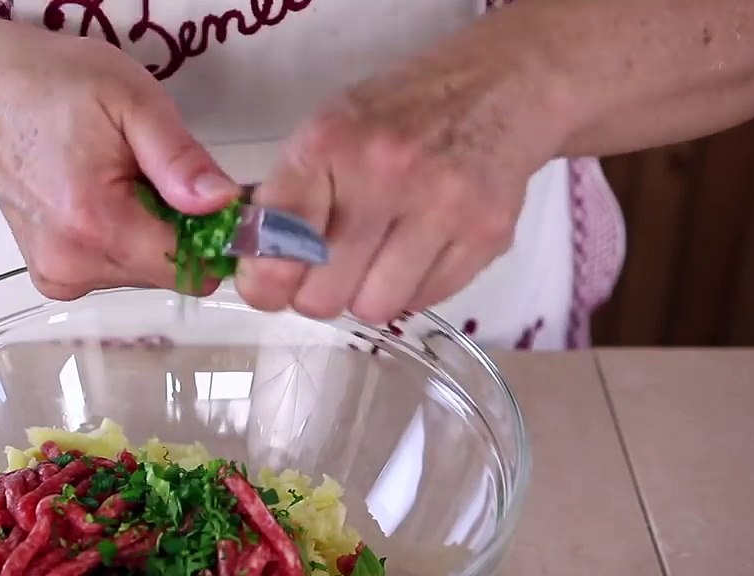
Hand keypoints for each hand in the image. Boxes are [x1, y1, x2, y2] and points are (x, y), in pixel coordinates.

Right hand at [0, 27, 239, 299]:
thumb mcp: (131, 101)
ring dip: (149, 232)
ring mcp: (59, 275)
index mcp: (98, 225)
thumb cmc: (52, 87)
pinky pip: (115, 270)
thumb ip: (179, 158)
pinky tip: (98, 198)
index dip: (212, 232)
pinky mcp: (53, 277)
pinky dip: (122, 240)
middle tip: (152, 172)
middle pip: (169, 272)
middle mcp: (75, 264)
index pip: (191, 267)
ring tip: (118, 179)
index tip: (204, 192)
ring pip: (144, 273)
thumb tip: (223, 203)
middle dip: (178, 228)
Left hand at [235, 47, 565, 323]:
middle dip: (317, 292)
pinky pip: (423, 302)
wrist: (499, 88)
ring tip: (376, 258)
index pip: (275, 244)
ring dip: (366, 294)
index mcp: (330, 143)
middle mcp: (385, 172)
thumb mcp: (327, 132)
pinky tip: (417, 250)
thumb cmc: (399, 115)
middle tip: (327, 270)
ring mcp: (442, 205)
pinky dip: (412, 288)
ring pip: (373, 309)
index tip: (268, 283)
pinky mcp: (488, 234)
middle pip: (321, 295)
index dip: (264, 279)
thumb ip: (285, 199)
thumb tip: (254, 272)